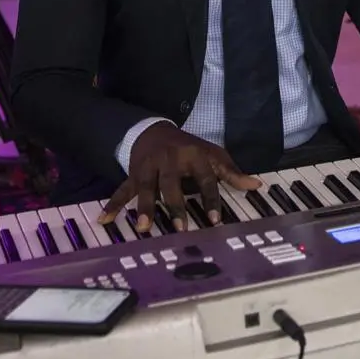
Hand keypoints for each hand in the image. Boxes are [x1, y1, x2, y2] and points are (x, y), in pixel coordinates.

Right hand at [102, 122, 260, 232]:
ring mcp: (148, 167)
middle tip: (179, 227)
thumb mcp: (212, 154)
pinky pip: (122, 190)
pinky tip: (103, 219)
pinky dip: (113, 204)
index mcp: (193, 155)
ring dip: (143, 207)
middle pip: (171, 183)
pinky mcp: (133, 174)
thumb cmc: (188, 148)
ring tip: (142, 227)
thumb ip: (231, 172)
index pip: (205, 178)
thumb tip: (255, 185)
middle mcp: (169, 160)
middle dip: (174, 205)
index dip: (210, 198)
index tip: (215, 220)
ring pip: (145, 187)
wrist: (154, 130)